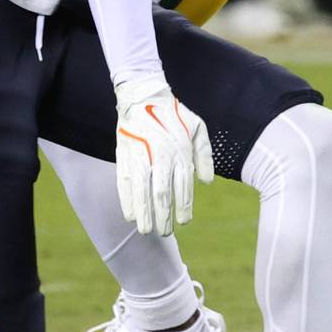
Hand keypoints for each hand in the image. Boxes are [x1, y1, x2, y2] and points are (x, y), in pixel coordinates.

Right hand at [114, 76, 213, 236]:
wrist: (145, 98)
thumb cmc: (176, 116)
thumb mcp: (199, 128)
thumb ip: (204, 155)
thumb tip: (207, 182)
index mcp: (181, 152)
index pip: (183, 186)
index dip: (183, 206)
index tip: (184, 222)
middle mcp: (161, 156)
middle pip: (162, 192)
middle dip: (164, 215)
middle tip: (165, 233)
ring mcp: (141, 156)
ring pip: (143, 190)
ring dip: (145, 212)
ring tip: (146, 231)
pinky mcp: (124, 155)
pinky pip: (124, 181)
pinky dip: (127, 200)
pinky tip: (130, 215)